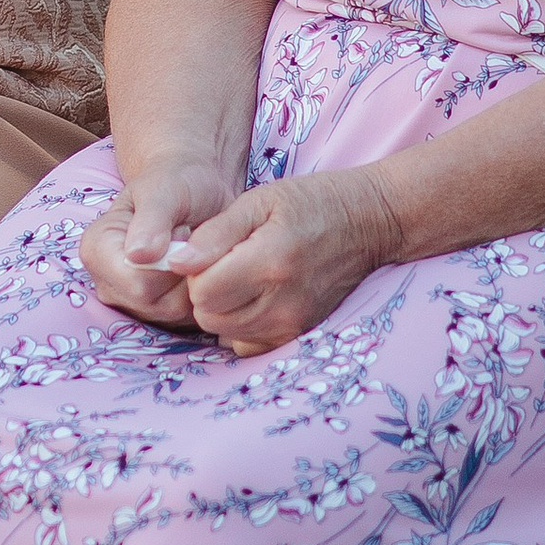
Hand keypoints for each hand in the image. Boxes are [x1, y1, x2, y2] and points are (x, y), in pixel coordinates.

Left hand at [86, 157, 401, 355]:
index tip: (207, 251)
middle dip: (204, 291)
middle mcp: (282, 304)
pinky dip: (240, 324)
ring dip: (220, 308)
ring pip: (224, 333)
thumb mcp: (258, 200)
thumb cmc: (308, 203)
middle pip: (208, 317)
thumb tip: (177, 263)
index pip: (202, 292)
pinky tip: (253, 296)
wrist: (366, 223)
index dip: (194, 271)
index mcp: (269, 263)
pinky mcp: (298, 334)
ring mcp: (293, 324)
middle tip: (223, 263)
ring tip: (239, 276)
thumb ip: (215, 234)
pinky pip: (246, 343)